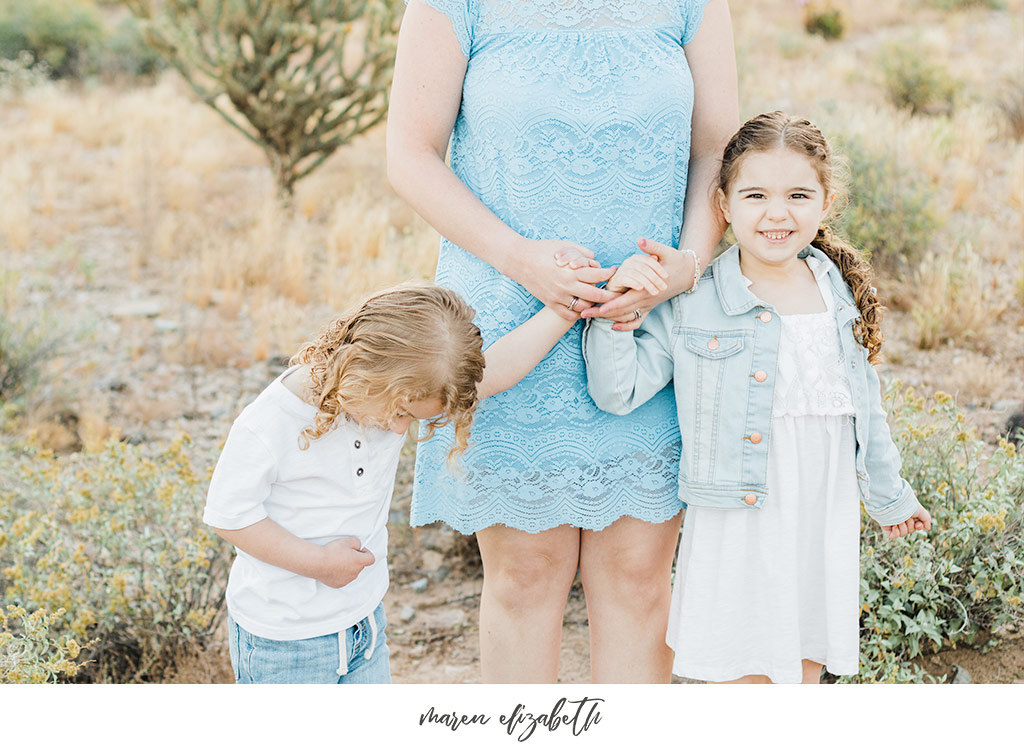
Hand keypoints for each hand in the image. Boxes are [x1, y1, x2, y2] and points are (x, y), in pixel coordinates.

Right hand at [315, 537, 374, 587]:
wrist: (317, 562)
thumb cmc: (331, 551)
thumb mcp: (347, 541)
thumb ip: (357, 543)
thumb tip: (358, 547)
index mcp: (359, 562)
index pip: (371, 559)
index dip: (367, 553)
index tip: (360, 550)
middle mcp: (355, 572)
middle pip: (360, 565)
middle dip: (356, 559)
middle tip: (346, 553)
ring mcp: (347, 580)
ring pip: (352, 572)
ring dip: (348, 567)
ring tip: (337, 560)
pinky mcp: (339, 584)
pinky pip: (344, 578)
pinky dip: (341, 574)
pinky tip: (333, 568)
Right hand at [511, 238, 617, 320]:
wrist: (520, 260)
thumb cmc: (544, 250)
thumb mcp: (565, 245)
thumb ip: (583, 253)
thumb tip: (596, 263)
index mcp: (572, 270)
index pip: (598, 276)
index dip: (610, 274)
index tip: (614, 271)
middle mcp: (567, 285)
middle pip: (596, 296)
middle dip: (610, 295)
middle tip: (617, 293)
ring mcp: (558, 296)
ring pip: (583, 308)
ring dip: (593, 305)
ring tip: (597, 299)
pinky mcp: (550, 303)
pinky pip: (568, 314)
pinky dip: (578, 314)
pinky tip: (582, 308)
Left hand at [581, 238, 696, 330]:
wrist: (689, 273)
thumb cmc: (676, 261)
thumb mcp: (666, 252)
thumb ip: (652, 247)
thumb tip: (640, 240)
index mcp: (647, 289)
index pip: (626, 300)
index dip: (611, 305)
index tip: (597, 308)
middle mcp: (646, 300)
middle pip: (621, 311)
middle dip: (602, 313)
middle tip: (583, 314)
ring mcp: (648, 305)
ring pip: (626, 316)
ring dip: (608, 318)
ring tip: (589, 316)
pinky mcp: (649, 306)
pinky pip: (637, 320)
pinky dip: (625, 325)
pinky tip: (613, 325)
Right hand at [606, 252, 668, 294]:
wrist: (618, 292)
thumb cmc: (635, 281)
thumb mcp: (645, 273)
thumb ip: (650, 265)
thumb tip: (656, 257)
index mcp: (636, 258)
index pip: (649, 261)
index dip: (658, 268)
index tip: (666, 277)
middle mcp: (628, 262)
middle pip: (643, 268)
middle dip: (654, 278)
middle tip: (663, 287)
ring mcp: (621, 270)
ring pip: (636, 274)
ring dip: (647, 283)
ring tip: (655, 292)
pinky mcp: (616, 280)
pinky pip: (626, 280)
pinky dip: (634, 283)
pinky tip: (641, 289)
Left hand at [881, 505, 931, 539]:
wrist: (893, 501)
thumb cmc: (906, 505)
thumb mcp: (920, 511)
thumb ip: (926, 519)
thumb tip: (928, 528)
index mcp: (911, 517)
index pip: (917, 527)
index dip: (919, 527)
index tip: (918, 524)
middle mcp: (903, 521)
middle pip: (910, 530)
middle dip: (910, 525)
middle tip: (907, 518)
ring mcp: (895, 524)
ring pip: (903, 534)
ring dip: (903, 528)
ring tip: (899, 520)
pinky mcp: (887, 527)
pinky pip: (893, 536)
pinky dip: (895, 533)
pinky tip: (894, 526)